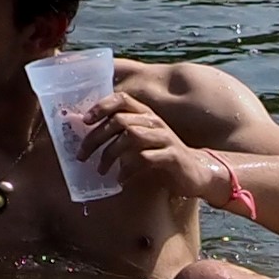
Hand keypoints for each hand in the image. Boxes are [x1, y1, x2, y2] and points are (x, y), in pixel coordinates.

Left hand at [74, 87, 201, 196]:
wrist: (196, 172)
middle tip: (82, 155)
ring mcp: (165, 138)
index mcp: (146, 114)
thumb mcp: (142, 141)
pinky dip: (128, 169)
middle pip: (120, 120)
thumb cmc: (162, 156)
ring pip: (131, 137)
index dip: (101, 106)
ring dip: (110, 154)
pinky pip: (145, 158)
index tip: (84, 121)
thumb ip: (120, 135)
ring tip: (100, 170)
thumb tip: (87, 136)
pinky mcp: (172, 156)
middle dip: (96, 137)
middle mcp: (155, 122)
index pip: (122, 99)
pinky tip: (121, 179)